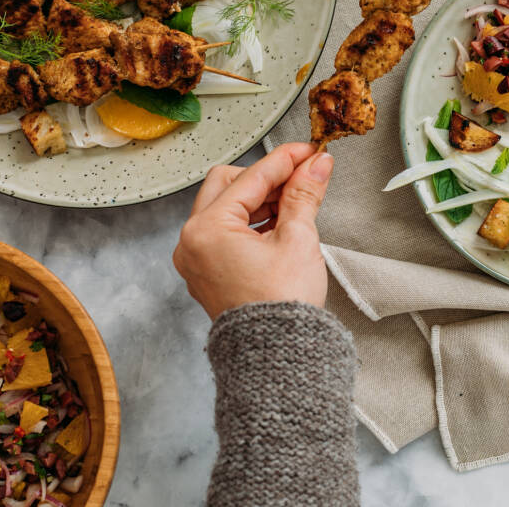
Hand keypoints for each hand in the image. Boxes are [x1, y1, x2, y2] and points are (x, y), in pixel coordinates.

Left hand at [173, 142, 333, 319]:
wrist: (278, 357)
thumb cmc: (282, 305)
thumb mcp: (298, 240)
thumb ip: (304, 194)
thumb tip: (316, 165)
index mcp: (207, 230)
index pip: (250, 178)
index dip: (285, 160)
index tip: (308, 152)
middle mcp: (192, 242)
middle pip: (227, 184)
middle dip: (265, 177)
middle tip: (300, 176)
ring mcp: (195, 259)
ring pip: (223, 207)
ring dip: (257, 199)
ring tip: (294, 201)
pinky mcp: (206, 273)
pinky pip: (222, 232)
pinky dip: (248, 222)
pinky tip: (277, 223)